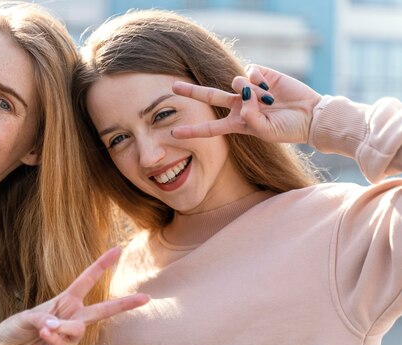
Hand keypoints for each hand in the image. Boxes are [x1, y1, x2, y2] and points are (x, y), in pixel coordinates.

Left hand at [0, 247, 148, 344]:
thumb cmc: (15, 329)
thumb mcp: (25, 316)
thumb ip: (41, 319)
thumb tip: (56, 328)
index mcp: (65, 301)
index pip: (86, 280)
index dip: (101, 265)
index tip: (117, 250)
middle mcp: (71, 318)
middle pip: (102, 310)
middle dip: (124, 304)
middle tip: (145, 298)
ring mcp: (68, 337)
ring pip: (79, 329)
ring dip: (63, 328)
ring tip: (44, 330)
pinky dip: (54, 339)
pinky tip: (43, 336)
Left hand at [171, 64, 321, 143]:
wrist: (310, 115)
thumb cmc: (288, 129)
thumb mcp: (266, 132)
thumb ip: (251, 118)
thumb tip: (243, 96)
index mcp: (238, 123)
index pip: (210, 128)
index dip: (192, 131)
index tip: (173, 134)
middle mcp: (240, 105)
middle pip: (210, 97)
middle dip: (191, 91)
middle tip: (173, 86)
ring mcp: (249, 90)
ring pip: (235, 83)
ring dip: (250, 91)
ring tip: (269, 100)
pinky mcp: (261, 75)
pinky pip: (250, 72)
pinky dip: (258, 80)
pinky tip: (269, 86)